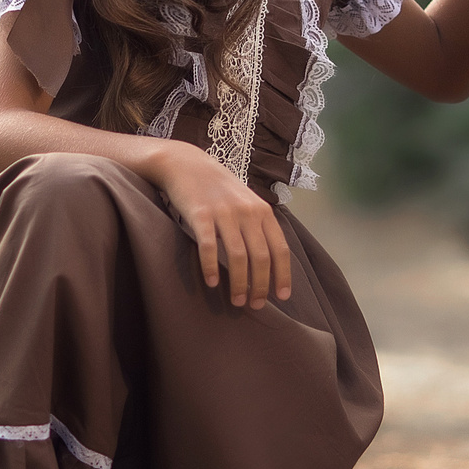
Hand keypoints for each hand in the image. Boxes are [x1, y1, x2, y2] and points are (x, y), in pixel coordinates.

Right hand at [152, 143, 292, 309]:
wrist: (186, 164)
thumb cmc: (218, 188)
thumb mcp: (246, 201)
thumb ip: (259, 225)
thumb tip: (270, 262)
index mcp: (263, 211)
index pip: (280, 249)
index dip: (283, 275)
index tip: (281, 297)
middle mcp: (247, 211)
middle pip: (261, 257)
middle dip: (260, 285)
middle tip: (255, 305)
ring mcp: (224, 213)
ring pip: (238, 256)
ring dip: (239, 283)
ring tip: (237, 300)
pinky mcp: (200, 215)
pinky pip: (209, 247)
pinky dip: (211, 267)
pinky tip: (212, 283)